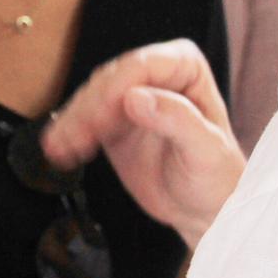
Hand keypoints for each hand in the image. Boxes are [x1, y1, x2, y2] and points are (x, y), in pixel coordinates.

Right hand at [42, 40, 244, 248]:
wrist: (204, 211)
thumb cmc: (217, 179)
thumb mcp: (206, 152)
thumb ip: (178, 121)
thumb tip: (136, 98)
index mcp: (185, 68)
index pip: (142, 66)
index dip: (116, 89)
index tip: (100, 118)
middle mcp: (156, 75)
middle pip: (109, 80)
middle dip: (88, 109)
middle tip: (75, 138)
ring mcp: (132, 97)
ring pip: (91, 98)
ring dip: (73, 123)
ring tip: (59, 148)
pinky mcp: (113, 121)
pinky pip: (85, 120)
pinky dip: (70, 134)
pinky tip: (60, 150)